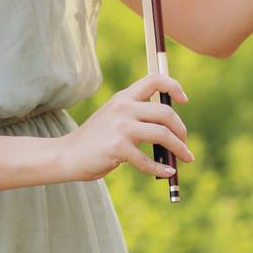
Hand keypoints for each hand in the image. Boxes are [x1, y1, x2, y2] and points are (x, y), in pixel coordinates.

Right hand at [60, 72, 194, 182]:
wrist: (67, 155)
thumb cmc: (95, 140)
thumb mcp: (114, 118)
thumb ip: (137, 116)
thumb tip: (172, 130)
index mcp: (123, 97)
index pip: (154, 80)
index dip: (173, 86)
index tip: (184, 100)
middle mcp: (123, 108)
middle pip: (165, 112)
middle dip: (181, 129)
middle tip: (184, 142)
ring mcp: (121, 127)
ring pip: (162, 135)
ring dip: (179, 149)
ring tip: (186, 158)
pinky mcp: (118, 148)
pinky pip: (148, 160)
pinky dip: (161, 169)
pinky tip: (167, 173)